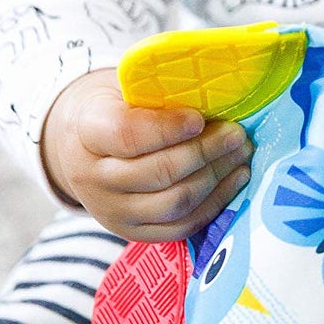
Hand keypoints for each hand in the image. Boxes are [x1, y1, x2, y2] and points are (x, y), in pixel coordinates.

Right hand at [40, 68, 251, 242]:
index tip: (199, 118)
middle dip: (205, 152)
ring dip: (216, 178)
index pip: (126, 134)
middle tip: (236, 134)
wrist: (83, 148)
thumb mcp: (124, 89)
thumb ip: (159, 92)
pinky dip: (215, 204)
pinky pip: (181, 227)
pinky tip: (234, 179)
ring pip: (174, 203)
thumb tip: (214, 91)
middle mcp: (92, 178)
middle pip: (158, 173)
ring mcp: (111, 211)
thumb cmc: (116, 109)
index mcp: (87, 132)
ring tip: (241, 154)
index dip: (167, 128)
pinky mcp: (132, 234)